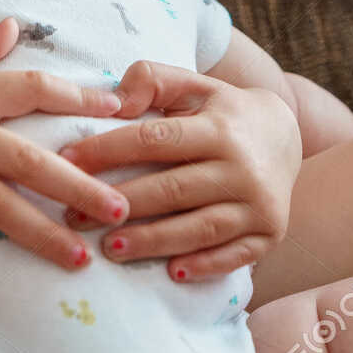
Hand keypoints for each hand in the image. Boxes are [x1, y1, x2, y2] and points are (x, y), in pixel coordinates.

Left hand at [57, 61, 300, 282]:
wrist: (286, 137)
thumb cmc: (221, 112)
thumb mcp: (193, 85)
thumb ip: (152, 79)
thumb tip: (114, 102)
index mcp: (218, 126)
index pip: (155, 138)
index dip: (107, 150)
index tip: (67, 162)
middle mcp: (242, 165)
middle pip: (172, 188)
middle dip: (120, 204)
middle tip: (73, 217)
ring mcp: (258, 203)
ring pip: (199, 227)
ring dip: (152, 241)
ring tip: (109, 249)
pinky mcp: (270, 232)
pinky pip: (234, 255)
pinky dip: (203, 265)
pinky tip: (170, 272)